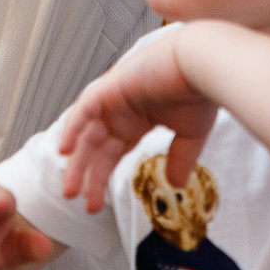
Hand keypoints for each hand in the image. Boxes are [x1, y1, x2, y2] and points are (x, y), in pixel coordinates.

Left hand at [56, 30, 221, 211]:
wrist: (204, 65)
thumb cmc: (200, 92)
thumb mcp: (189, 135)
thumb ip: (180, 159)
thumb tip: (176, 184)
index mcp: (138, 119)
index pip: (112, 151)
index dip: (102, 176)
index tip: (95, 204)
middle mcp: (122, 109)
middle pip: (95, 146)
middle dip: (86, 174)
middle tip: (79, 202)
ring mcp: (114, 97)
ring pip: (86, 132)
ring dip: (76, 159)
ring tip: (71, 188)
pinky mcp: (111, 86)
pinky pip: (84, 109)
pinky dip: (73, 127)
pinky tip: (65, 150)